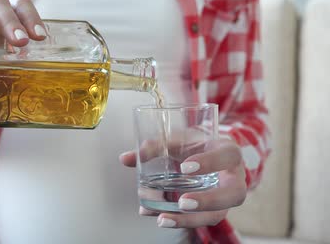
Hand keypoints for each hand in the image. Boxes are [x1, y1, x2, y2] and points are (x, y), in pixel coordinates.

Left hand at [120, 135, 246, 228]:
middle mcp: (234, 178)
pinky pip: (199, 220)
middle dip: (208, 201)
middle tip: (183, 202)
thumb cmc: (196, 145)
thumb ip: (156, 145)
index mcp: (229, 153)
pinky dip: (177, 220)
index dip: (209, 162)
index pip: (227, 156)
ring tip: (163, 219)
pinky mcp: (214, 211)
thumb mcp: (181, 138)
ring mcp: (226, 198)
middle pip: (233, 194)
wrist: (209, 155)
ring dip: (189, 220)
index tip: (185, 167)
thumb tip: (126, 158)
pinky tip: (156, 216)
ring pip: (217, 215)